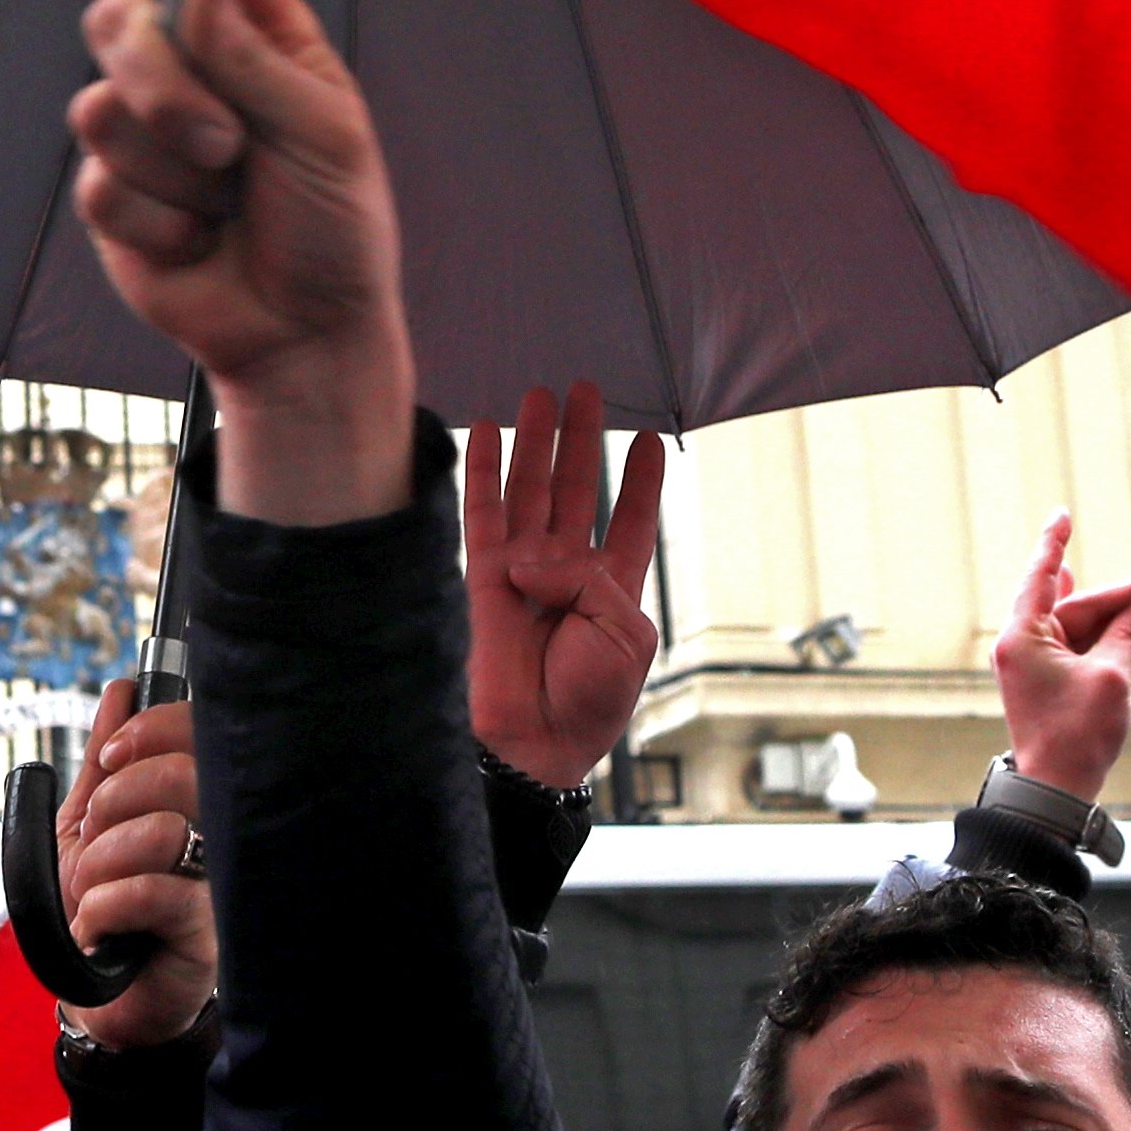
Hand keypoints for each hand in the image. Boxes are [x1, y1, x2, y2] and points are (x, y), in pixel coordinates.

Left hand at [58, 681, 215, 1046]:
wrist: (97, 995)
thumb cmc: (101, 909)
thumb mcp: (87, 825)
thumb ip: (104, 762)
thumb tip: (122, 691)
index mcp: (198, 800)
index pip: (200, 732)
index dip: (151, 731)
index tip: (111, 759)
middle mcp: (223, 836)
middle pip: (182, 775)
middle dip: (113, 805)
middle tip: (95, 845)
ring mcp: (222, 886)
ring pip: (163, 834)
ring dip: (100, 866)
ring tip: (93, 896)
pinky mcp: (209, 934)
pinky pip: (150, 892)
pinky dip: (102, 909)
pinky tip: (98, 930)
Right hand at [69, 0, 410, 523]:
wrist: (304, 335)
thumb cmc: (338, 228)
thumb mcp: (326, 132)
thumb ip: (257, 56)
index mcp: (260, 35)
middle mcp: (194, 69)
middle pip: (123, 17)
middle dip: (162, 77)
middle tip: (224, 141)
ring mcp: (147, 132)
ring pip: (101, 103)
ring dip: (172, 164)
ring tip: (226, 200)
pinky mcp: (114, 197)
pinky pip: (100, 182)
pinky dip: (160, 221)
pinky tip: (197, 243)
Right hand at [463, 386, 666, 792]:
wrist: (536, 741)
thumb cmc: (590, 699)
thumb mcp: (626, 633)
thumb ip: (590, 579)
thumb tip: (532, 557)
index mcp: (614, 587)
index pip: (631, 519)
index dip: (640, 480)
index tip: (648, 438)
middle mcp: (569, 572)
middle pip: (577, 489)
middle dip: (581, 439)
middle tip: (585, 389)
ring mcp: (524, 572)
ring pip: (531, 491)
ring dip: (535, 443)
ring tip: (538, 394)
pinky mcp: (484, 578)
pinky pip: (482, 515)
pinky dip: (483, 472)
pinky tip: (484, 433)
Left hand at [992, 511, 1130, 808]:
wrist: (1058, 788)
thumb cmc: (1077, 734)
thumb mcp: (1110, 676)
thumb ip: (1125, 634)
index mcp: (1023, 636)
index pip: (1043, 576)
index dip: (1055, 543)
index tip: (1062, 515)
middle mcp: (1022, 645)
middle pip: (1077, 605)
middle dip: (1123, 596)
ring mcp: (1035, 664)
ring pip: (1083, 626)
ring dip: (1122, 617)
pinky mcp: (1049, 682)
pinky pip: (1080, 647)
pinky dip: (1109, 637)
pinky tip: (1130, 617)